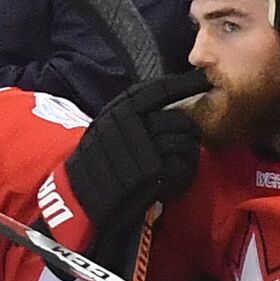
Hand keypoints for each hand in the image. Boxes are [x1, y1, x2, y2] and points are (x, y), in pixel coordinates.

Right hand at [63, 69, 206, 261]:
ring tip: (183, 158)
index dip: (184, 84)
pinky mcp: (150, 174)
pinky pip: (182, 165)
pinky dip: (185, 171)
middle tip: (192, 136)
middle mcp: (128, 124)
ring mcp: (140, 149)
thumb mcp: (103, 128)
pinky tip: (177, 176)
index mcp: (117, 110)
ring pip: (183, 140)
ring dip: (188, 150)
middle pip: (178, 118)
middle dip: (190, 128)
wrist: (77, 198)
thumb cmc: (93, 164)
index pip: (158, 89)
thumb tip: (163, 100)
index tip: (203, 82)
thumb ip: (128, 113)